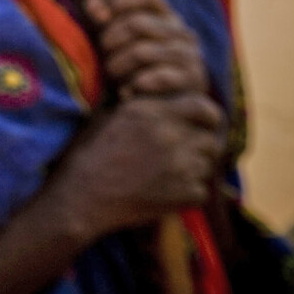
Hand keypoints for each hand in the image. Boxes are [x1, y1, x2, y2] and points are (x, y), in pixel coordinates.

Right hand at [53, 93, 223, 236]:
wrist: (83, 196)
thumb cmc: (90, 151)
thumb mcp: (108, 114)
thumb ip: (140, 102)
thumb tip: (160, 96)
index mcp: (151, 112)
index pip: (204, 107)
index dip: (204, 115)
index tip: (196, 123)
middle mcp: (171, 136)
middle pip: (211, 139)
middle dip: (198, 145)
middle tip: (178, 152)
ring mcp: (181, 168)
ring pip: (207, 165)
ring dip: (192, 168)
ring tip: (163, 172)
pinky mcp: (185, 195)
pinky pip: (200, 190)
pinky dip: (186, 192)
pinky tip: (161, 190)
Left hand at [85, 0, 208, 98]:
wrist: (152, 110)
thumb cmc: (127, 68)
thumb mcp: (112, 41)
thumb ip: (102, 19)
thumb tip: (92, 3)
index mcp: (165, 17)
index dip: (120, 1)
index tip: (99, 17)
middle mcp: (183, 33)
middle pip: (137, 24)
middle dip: (110, 40)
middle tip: (101, 55)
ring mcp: (191, 56)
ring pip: (142, 52)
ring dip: (118, 66)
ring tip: (111, 76)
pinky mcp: (194, 81)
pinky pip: (158, 77)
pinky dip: (135, 85)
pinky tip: (126, 92)